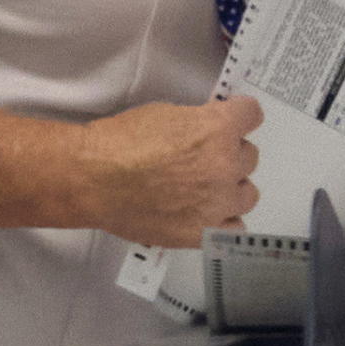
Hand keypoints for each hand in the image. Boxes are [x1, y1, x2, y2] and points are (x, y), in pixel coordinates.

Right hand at [0, 95, 260, 245]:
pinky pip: (234, 227)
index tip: (230, 119)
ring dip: (230, 189)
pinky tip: (204, 214)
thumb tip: (210, 131)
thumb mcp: (166, 113)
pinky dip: (222, 221)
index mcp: (217, 129)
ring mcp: (217, 203)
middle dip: (229, 154)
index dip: (238, 115)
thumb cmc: (119, 142)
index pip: (252, 114)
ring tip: (204, 189)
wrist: (92, 179)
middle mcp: (225, 165)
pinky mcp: (203, 232)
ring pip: (246, 194)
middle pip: (249, 156)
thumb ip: (200, 123)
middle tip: (203, 158)